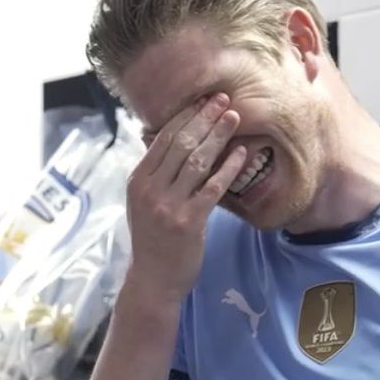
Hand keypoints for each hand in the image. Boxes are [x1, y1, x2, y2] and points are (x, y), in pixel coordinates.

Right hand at [126, 94, 246, 299]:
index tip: (203, 100)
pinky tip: (242, 154)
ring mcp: (169, 206)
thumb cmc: (153, 240)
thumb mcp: (144, 203)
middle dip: (204, 118)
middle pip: (180, 144)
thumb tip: (170, 141)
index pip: (162, 139)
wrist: (153, 280)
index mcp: (138, 180)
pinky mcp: (189, 222)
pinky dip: (228, 167)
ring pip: (197, 161)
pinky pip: (212, 187)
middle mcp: (150, 189)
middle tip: (223, 99)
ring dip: (218, 136)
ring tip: (234, 118)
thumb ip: (156, 174)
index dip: (185, 116)